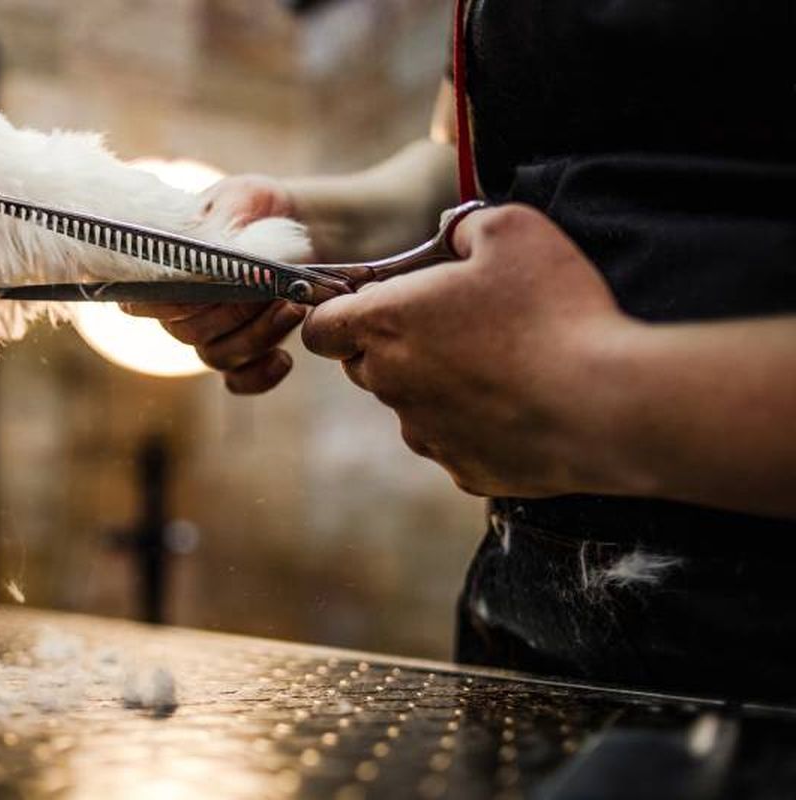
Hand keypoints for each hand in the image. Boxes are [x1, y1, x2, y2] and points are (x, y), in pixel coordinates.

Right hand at [122, 174, 305, 394]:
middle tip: (273, 289)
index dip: (169, 303)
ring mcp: (210, 336)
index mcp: (162, 272)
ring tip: (292, 307)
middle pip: (190, 332)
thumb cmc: (253, 207)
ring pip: (218, 356)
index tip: (204, 287)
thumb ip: (219, 222)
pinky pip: (240, 381)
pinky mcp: (243, 354)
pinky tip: (284, 359)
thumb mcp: (237, 199)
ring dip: (257, 337)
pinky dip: (260, 376)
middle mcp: (178, 312)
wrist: (292, 223)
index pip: (142, 301)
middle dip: (234, 313)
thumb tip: (208, 248)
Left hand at [302, 204, 642, 497]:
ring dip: (435, 384)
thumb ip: (463, 226)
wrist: (605, 405)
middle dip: (393, 343)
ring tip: (498, 362)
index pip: (321, 327)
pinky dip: (474, 423)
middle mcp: (391, 384)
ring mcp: (425, 433)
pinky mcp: (462, 470)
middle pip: (364, 364)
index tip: (377, 300)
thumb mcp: (511, 229)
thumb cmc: (553, 311)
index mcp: (386, 325)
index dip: (340, 312)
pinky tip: (520, 403)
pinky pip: (454, 441)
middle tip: (452, 321)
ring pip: (409, 405)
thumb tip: (453, 236)